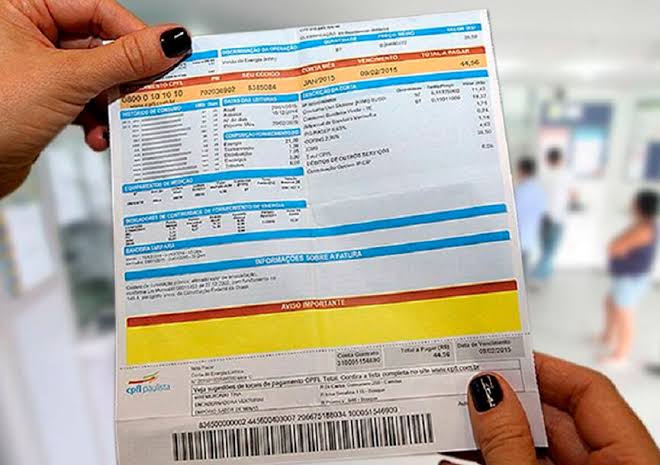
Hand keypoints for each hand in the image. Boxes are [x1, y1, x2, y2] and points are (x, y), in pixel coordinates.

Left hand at [0, 0, 192, 196]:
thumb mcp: (68, 79)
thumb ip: (124, 59)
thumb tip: (167, 41)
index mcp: (23, 7)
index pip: (98, 9)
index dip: (135, 34)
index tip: (167, 54)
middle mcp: (28, 32)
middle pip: (101, 45)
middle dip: (124, 79)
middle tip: (151, 91)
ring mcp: (37, 67)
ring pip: (96, 78)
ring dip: (112, 105)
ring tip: (117, 121)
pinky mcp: (43, 97)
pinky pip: (85, 100)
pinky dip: (97, 119)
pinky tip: (97, 134)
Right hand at [442, 353, 658, 464]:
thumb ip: (510, 442)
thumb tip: (487, 390)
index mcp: (630, 462)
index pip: (590, 392)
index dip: (541, 367)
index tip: (497, 353)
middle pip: (555, 422)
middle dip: (502, 404)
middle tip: (460, 387)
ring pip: (533, 452)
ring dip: (488, 439)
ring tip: (447, 424)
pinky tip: (454, 462)